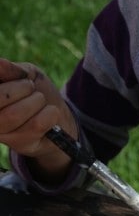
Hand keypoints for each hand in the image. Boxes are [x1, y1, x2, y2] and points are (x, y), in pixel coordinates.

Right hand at [0, 58, 77, 180]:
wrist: (57, 113)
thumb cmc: (36, 90)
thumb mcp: (24, 73)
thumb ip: (10, 70)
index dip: (7, 78)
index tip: (21, 77)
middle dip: (22, 88)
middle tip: (31, 88)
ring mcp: (2, 134)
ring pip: (14, 114)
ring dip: (36, 101)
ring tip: (40, 100)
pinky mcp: (21, 145)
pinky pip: (35, 125)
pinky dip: (49, 114)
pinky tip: (49, 114)